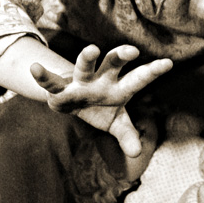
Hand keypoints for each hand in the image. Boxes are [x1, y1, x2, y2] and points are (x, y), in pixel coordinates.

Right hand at [30, 44, 171, 156]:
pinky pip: (51, 82)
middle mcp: (101, 79)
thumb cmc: (100, 108)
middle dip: (121, 56)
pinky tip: (35, 68)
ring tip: (92, 49)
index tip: (168, 63)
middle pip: (113, 64)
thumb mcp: (116, 124)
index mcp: (118, 87)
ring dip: (87, 58)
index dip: (152, 72)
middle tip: (132, 50)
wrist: (72, 101)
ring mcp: (80, 81)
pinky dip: (43, 76)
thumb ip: (127, 136)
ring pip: (84, 66)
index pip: (138, 79)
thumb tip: (137, 153)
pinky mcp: (59, 88)